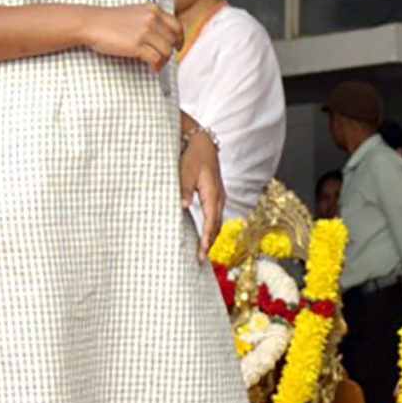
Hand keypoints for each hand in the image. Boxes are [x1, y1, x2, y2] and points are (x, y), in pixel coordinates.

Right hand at [85, 4, 181, 69]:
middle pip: (172, 40)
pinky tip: (151, 68)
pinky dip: (156, 66)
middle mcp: (151, 18)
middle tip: (163, 60)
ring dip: (162, 61)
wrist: (91, 23)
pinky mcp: (137, 44)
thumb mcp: (135, 13)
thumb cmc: (110, 20)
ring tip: (155, 65)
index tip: (178, 47)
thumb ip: (150, 19)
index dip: (180, 39)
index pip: (176, 25)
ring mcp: (145, 31)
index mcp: (153, 9)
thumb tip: (163, 36)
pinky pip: (156, 59)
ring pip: (166, 51)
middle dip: (170, 52)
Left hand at [181, 130, 223, 251]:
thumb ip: (184, 189)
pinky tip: (205, 236)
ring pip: (217, 222)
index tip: (202, 251)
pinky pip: (216, 216)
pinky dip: (212, 229)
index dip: (207, 237)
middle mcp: (219, 197)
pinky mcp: (216, 195)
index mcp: (213, 193)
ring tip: (203, 253)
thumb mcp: (185, 172)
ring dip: (211, 237)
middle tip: (201, 260)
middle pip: (216, 225)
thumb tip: (182, 206)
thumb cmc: (193, 156)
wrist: (202, 142)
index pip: (211, 221)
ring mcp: (219, 196)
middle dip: (210, 243)